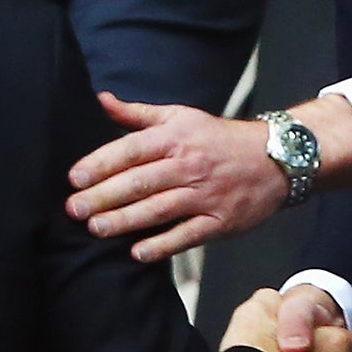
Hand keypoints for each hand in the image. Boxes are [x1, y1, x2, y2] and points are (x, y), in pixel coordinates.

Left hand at [67, 93, 289, 260]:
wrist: (276, 157)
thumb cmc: (219, 138)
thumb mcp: (180, 116)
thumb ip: (137, 114)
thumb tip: (102, 99)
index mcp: (176, 137)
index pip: (132, 150)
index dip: (102, 163)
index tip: (75, 178)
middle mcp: (189, 165)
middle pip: (140, 182)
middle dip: (104, 196)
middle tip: (74, 209)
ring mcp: (206, 194)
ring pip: (159, 208)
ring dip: (125, 220)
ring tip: (97, 228)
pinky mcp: (221, 221)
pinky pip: (188, 234)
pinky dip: (163, 245)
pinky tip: (138, 253)